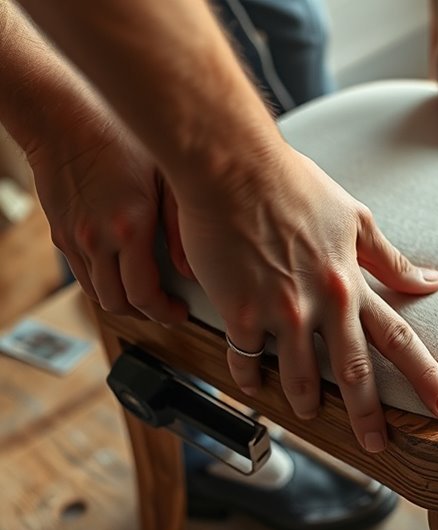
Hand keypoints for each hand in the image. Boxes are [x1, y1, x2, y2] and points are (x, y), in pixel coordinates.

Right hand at [29, 117, 192, 323]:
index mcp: (129, 228)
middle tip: (166, 310)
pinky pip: (81, 275)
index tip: (180, 313)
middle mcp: (97, 240)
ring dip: (122, 303)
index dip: (165, 313)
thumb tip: (190, 269)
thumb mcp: (166, 177)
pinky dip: (102, 284)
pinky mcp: (60, 234)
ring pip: (97, 294)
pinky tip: (120, 274)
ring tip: (145, 298)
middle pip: (118, 303)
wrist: (63, 118)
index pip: (143, 295)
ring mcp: (75, 239)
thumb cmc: (119, 138)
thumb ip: (181, 228)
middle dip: (145, 315)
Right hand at [173, 143, 437, 450]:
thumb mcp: (355, 218)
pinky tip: (253, 387)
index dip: (426, 376)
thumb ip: (391, 258)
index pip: (399, 338)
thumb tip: (432, 280)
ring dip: (307, 403)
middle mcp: (323, 304)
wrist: (234, 166)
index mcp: (352, 282)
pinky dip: (251, 378)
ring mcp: (281, 311)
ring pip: (300, 376)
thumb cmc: (294, 184)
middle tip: (381, 446)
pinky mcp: (239, 311)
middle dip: (370, 415)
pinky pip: (247, 360)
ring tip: (313, 417)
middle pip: (355, 371)